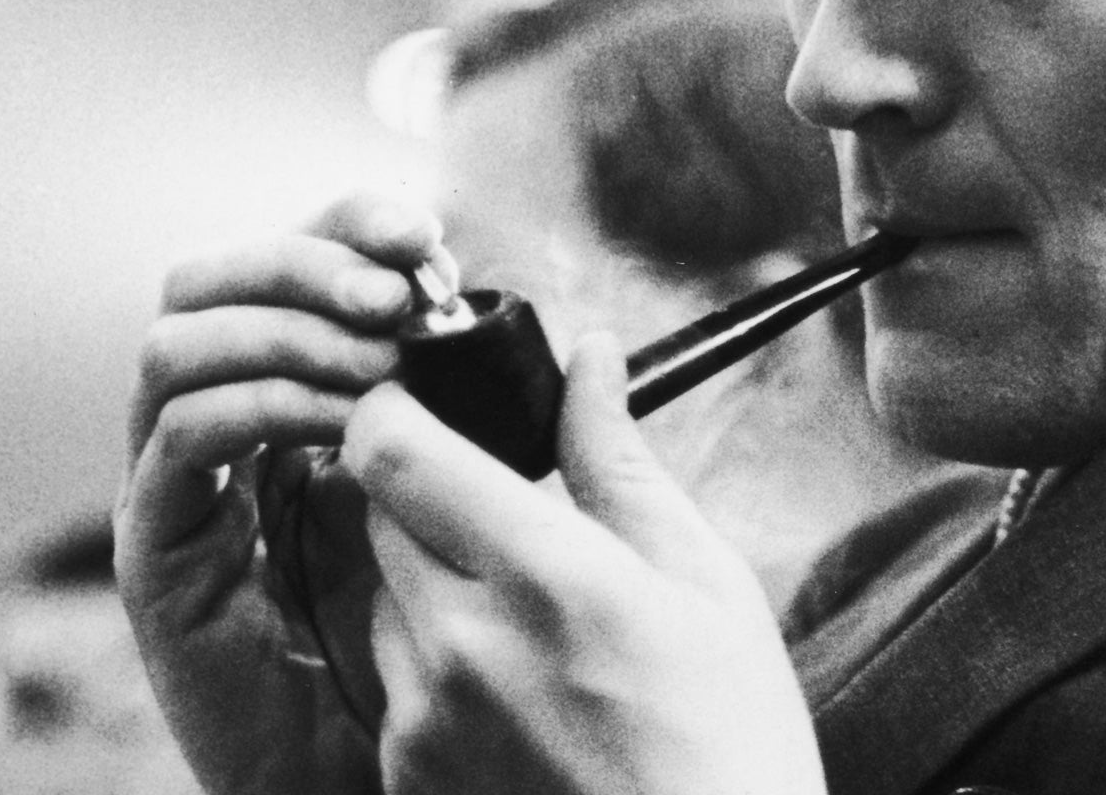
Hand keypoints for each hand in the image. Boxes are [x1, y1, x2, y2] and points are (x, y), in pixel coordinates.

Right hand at [115, 195, 449, 794]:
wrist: (379, 759)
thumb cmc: (429, 621)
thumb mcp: (476, 492)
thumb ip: (494, 415)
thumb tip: (577, 339)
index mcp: (287, 380)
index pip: (288, 256)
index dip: (348, 226)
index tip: (427, 240)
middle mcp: (215, 414)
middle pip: (208, 277)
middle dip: (305, 263)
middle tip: (397, 300)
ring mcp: (175, 479)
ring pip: (176, 342)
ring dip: (286, 333)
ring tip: (378, 368)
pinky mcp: (158, 549)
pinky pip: (181, 440)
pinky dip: (262, 407)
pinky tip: (340, 427)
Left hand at [344, 335, 827, 794]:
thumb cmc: (727, 732)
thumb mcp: (699, 576)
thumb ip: (617, 458)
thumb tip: (590, 353)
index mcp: (545, 580)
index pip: (393, 454)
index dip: (390, 406)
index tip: (421, 395)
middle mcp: (461, 650)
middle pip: (378, 514)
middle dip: (428, 489)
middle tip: (506, 509)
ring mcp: (423, 724)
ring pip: (384, 596)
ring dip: (433, 580)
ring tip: (532, 621)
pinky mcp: (405, 777)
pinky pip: (395, 679)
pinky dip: (439, 661)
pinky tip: (522, 692)